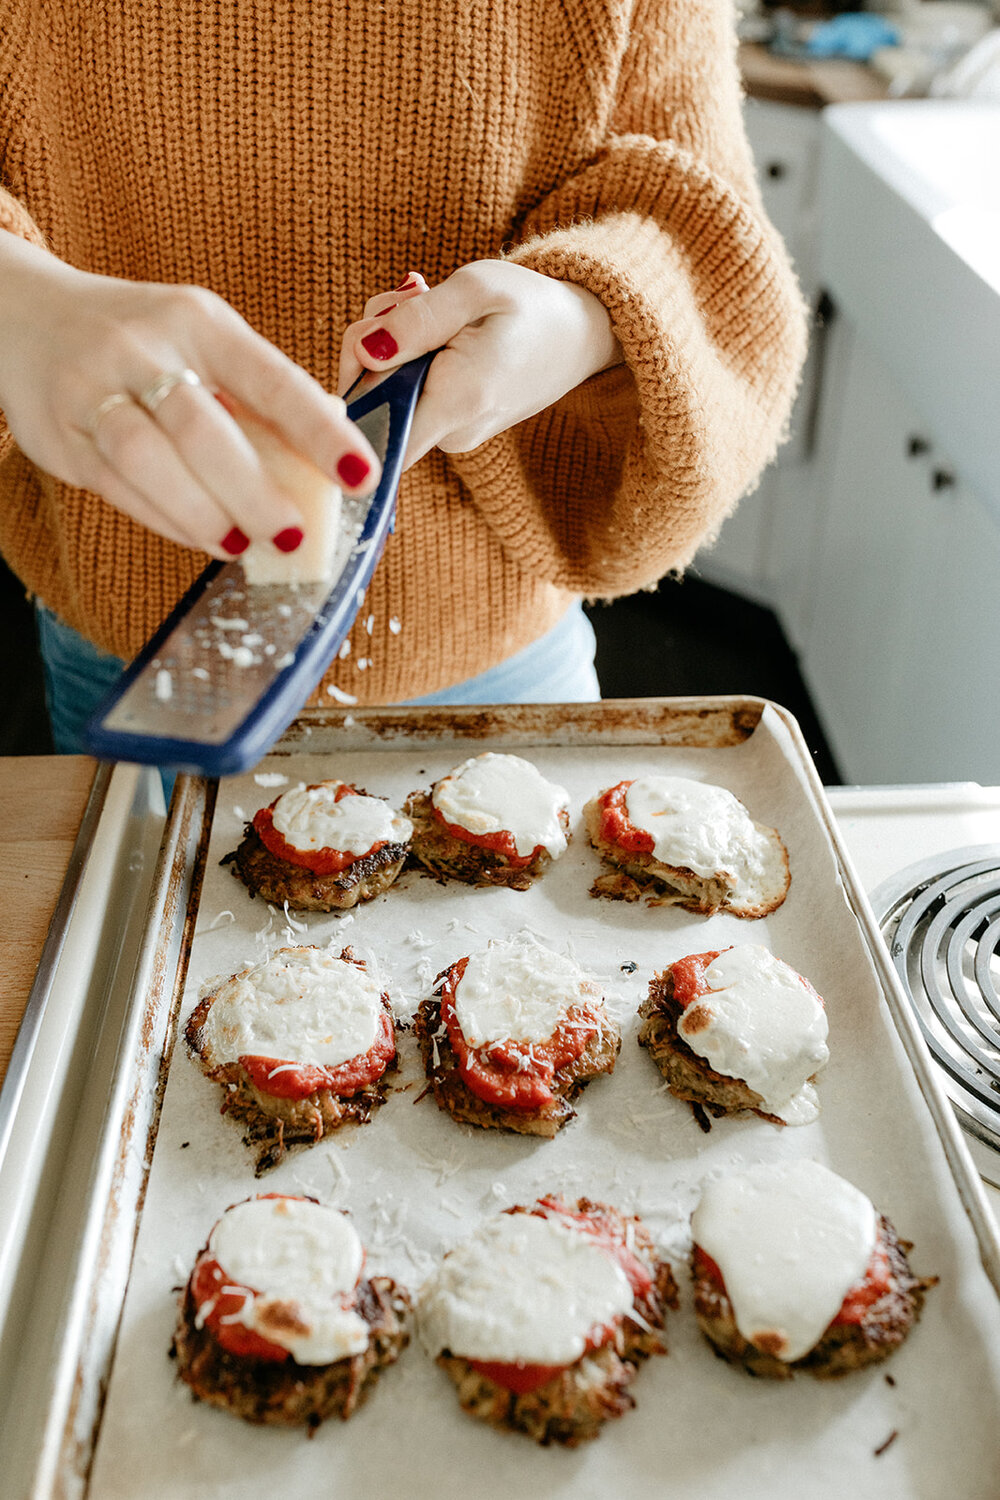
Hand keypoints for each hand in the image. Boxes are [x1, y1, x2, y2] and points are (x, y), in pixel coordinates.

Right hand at [0, 232, 380, 560]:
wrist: (26, 314)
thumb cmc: (145, 341)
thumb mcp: (203, 338)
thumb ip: (258, 394)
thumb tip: (329, 458)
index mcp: (198, 320)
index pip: (271, 378)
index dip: (320, 431)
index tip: (360, 475)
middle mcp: (142, 349)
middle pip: (201, 428)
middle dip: (253, 490)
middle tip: (291, 534)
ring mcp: (94, 391)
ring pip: (148, 460)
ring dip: (202, 512)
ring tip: (240, 545)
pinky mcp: (62, 437)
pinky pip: (119, 487)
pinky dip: (167, 520)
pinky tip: (203, 538)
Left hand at [338, 261, 622, 467]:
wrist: (582, 335)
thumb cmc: (532, 306)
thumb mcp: (475, 289)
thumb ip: (415, 320)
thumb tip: (364, 353)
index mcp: (458, 400)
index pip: (375, 432)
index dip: (348, 396)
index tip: (361, 348)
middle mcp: (452, 432)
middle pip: (371, 405)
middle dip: (367, 348)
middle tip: (404, 300)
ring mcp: (451, 436)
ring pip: (385, 397)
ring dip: (386, 348)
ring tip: (425, 308)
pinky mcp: (450, 427)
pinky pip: (405, 397)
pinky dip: (404, 360)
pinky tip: (431, 331)